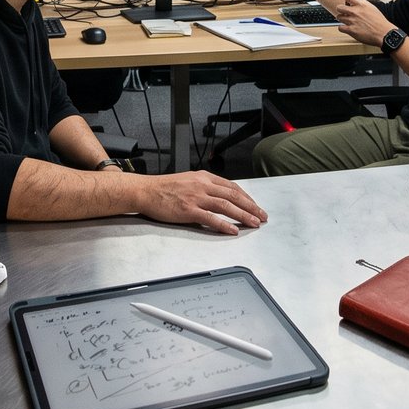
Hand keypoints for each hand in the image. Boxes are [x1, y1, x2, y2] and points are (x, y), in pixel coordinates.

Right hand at [134, 170, 267, 233]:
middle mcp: (203, 185)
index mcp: (204, 177)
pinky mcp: (188, 210)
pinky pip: (210, 218)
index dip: (247, 197)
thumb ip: (204, 186)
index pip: (232, 187)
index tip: (255, 206)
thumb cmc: (164, 188)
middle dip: (251, 207)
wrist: (146, 190)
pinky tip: (233, 230)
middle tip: (262, 216)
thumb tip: (220, 196)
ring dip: (243, 215)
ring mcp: (196, 197)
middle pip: (233, 196)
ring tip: (254, 223)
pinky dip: (224, 225)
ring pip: (226, 206)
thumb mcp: (189, 180)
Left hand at [332, 0, 392, 46]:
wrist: (383, 33)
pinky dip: (343, 28)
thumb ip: (362, 4)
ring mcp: (352, 20)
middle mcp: (356, 11)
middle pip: (339, 7)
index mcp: (361, 5)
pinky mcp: (351, 30)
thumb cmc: (379, 22)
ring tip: (349, 22)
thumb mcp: (372, 8)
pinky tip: (348, 29)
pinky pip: (340, 27)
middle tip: (344, 13)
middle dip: (340, 10)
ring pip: (339, 17)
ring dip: (342, 20)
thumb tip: (357, 0)